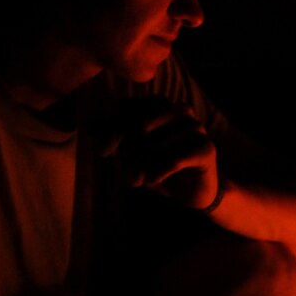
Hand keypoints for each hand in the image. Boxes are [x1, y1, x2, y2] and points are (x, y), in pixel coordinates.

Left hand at [97, 100, 220, 210]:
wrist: (194, 191)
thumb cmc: (158, 166)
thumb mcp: (129, 153)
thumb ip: (110, 137)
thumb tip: (89, 127)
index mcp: (159, 104)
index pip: (126, 108)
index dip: (111, 131)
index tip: (104, 154)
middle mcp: (179, 110)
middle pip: (139, 125)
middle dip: (126, 153)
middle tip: (125, 173)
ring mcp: (195, 127)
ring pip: (154, 144)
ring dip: (139, 167)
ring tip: (137, 181)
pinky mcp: (206, 148)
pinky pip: (172, 160)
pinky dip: (156, 173)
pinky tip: (154, 180)